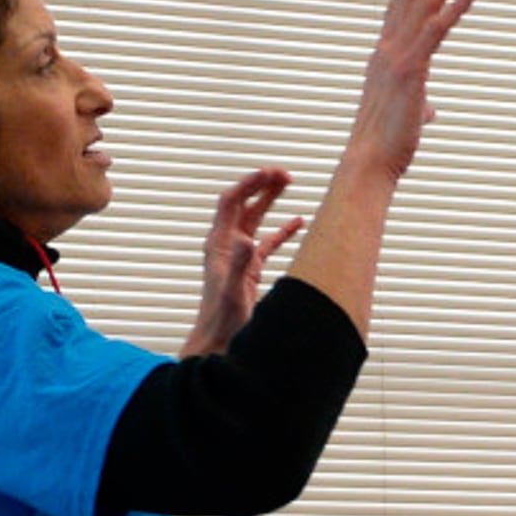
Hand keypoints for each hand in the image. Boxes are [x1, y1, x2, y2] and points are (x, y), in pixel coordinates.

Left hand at [182, 167, 304, 356]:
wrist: (217, 342)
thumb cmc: (221, 321)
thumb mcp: (232, 292)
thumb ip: (239, 264)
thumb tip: (247, 239)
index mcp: (219, 245)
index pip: (232, 202)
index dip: (249, 184)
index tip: (270, 173)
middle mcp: (227, 245)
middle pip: (244, 205)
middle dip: (262, 186)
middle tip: (284, 174)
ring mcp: (239, 256)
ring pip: (255, 219)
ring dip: (270, 201)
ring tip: (288, 184)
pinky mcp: (250, 269)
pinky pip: (267, 242)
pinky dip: (282, 230)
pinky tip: (298, 222)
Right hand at [340, 0, 479, 183]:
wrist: (369, 162)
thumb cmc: (385, 146)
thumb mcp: (404, 117)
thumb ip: (417, 104)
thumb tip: (428, 109)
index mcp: (383, 58)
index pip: (397, 11)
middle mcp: (387, 49)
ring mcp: (397, 56)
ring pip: (426, 4)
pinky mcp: (412, 69)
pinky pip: (436, 29)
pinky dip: (455, 6)